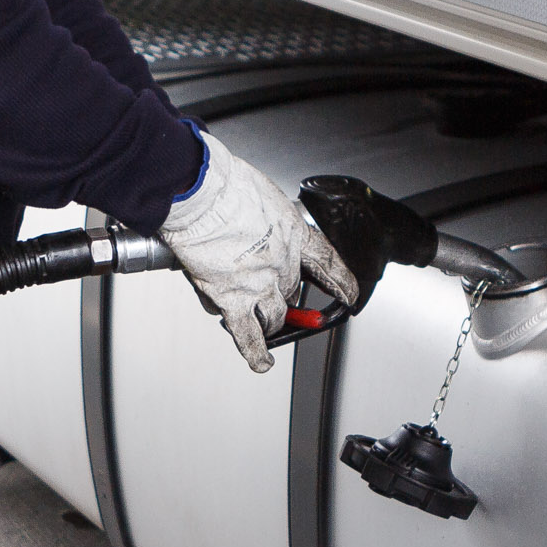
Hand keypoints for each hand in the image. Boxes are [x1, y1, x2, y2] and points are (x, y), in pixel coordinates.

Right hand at [157, 130, 358, 371]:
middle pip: (292, 290)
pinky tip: (262, 362)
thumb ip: (265, 219)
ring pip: (275, 315)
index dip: (340, 281)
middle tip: (272, 292)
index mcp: (293, 232)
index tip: (347, 293)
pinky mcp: (232, 299)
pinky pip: (248, 334)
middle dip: (283, 293)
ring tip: (261, 319)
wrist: (199, 192)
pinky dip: (256, 352)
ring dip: (269, 319)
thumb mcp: (262, 196)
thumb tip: (254, 225)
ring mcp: (259, 284)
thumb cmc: (222, 184)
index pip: (328, 263)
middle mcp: (283, 262)